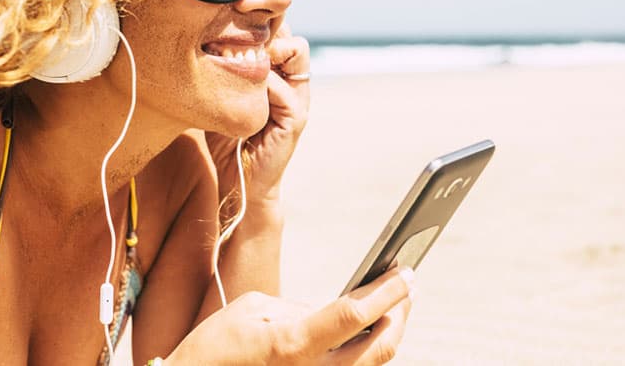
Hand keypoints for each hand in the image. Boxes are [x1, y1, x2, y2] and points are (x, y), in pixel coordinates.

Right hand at [166, 266, 415, 365]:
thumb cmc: (216, 348)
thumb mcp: (254, 309)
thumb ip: (299, 308)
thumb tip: (332, 311)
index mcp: (292, 344)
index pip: (355, 316)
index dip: (387, 292)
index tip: (406, 273)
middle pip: (380, 349)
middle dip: (400, 315)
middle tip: (408, 288)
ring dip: (388, 334)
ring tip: (395, 306)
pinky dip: (366, 350)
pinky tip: (368, 332)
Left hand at [205, 24, 309, 203]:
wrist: (239, 182)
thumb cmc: (226, 139)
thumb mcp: (220, 95)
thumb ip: (219, 70)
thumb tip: (194, 37)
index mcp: (277, 74)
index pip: (279, 31)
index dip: (259, 23)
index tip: (230, 27)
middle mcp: (292, 82)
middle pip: (290, 33)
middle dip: (266, 30)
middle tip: (234, 41)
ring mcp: (297, 98)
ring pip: (297, 50)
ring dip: (269, 49)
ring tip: (240, 62)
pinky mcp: (295, 118)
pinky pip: (284, 87)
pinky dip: (262, 83)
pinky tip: (241, 91)